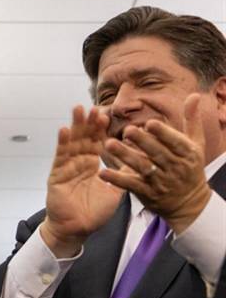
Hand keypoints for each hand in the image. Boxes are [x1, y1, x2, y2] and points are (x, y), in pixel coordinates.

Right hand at [42, 105, 123, 256]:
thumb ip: (125, 176)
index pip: (97, 142)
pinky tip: (65, 130)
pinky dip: (62, 143)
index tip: (107, 114)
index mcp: (92, 165)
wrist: (77, 229)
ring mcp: (67, 167)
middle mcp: (79, 162)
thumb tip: (143, 162)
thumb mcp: (116, 191)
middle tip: (94, 106)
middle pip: (84, 137)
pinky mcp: (57, 174)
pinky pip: (60, 156)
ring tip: (78, 109)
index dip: (101, 129)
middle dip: (89, 122)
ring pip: (72, 142)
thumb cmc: (95, 213)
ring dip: (75, 126)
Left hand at [99, 93, 211, 233]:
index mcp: (188, 153)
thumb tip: (193, 95)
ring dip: (125, 156)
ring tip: (109, 144)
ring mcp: (161, 182)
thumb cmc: (189, 166)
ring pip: (142, 168)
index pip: (176, 142)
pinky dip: (117, 179)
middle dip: (142, 142)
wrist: (189, 202)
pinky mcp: (147, 194)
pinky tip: (102, 172)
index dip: (163, 133)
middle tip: (127, 129)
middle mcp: (175, 167)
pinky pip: (131, 186)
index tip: (149, 123)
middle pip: (157, 154)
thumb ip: (191, 120)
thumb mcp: (195, 144)